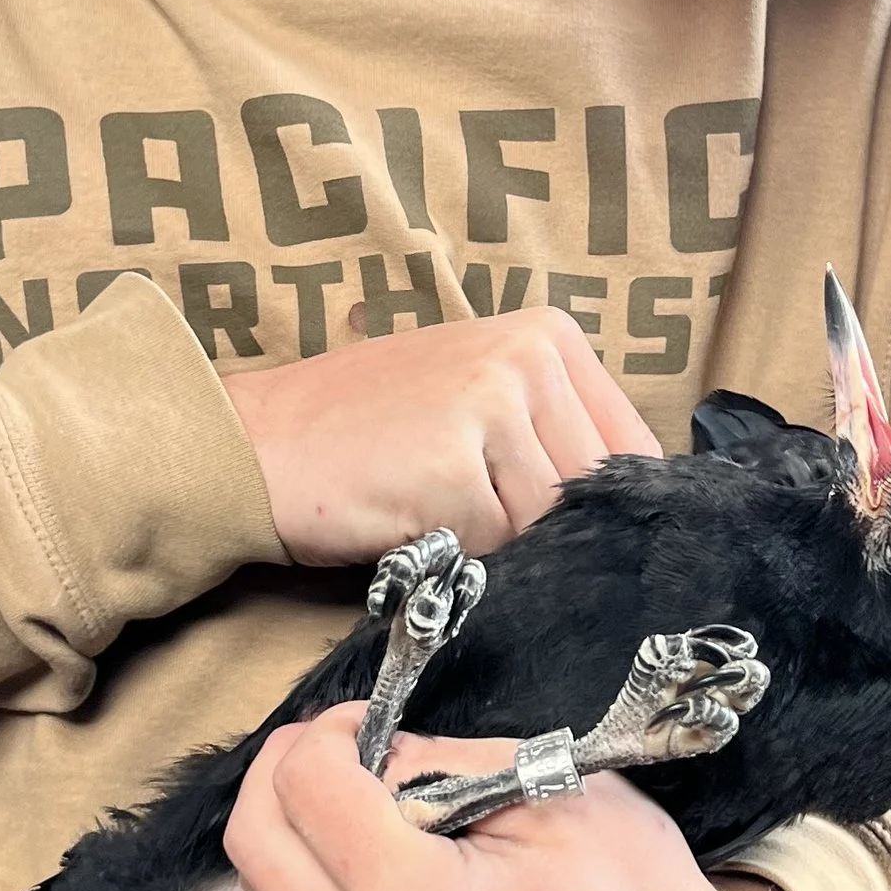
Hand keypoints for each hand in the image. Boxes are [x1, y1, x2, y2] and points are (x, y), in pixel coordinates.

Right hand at [223, 309, 660, 564]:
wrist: (256, 445)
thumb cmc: (364, 432)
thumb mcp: (475, 398)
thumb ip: (554, 431)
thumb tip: (634, 507)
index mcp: (547, 335)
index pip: (633, 447)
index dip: (602, 504)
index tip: (557, 521)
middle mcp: (529, 358)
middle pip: (594, 490)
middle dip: (545, 526)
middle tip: (473, 517)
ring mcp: (493, 406)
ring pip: (549, 523)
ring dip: (499, 542)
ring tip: (436, 512)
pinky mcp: (456, 468)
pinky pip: (497, 547)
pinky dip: (460, 555)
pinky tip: (411, 522)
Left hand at [224, 703, 814, 890]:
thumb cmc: (633, 886)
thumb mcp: (541, 784)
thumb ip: (429, 761)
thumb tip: (357, 752)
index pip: (304, 792)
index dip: (326, 734)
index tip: (366, 721)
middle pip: (254, 844)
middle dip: (287, 770)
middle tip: (347, 744)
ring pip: (262, 888)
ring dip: (294, 823)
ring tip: (368, 798)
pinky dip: (312, 874)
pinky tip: (371, 854)